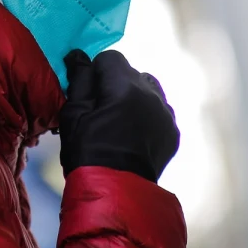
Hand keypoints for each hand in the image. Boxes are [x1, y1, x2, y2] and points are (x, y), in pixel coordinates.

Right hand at [58, 50, 178, 181]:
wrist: (116, 192)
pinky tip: (135, 134)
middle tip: (102, 110)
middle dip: (115, 84)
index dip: (96, 71)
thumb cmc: (88, 151)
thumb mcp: (74, 114)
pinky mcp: (174, 131)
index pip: (110, 57)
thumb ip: (79, 79)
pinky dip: (147, 115)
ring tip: (121, 120)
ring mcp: (167, 114)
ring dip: (135, 96)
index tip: (88, 93)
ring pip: (149, 89)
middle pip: (131, 72)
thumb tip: (78, 55)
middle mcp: (152, 94)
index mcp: (125, 87)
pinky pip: (160, 110)